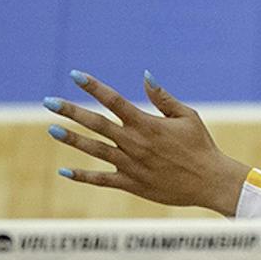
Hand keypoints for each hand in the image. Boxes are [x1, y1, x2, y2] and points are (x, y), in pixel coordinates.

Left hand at [47, 71, 248, 213]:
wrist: (211, 182)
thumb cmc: (202, 147)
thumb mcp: (188, 117)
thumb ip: (163, 98)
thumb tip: (145, 75)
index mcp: (147, 124)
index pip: (114, 100)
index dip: (93, 87)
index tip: (75, 75)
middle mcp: (135, 143)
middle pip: (97, 124)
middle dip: (71, 111)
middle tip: (48, 102)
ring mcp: (131, 164)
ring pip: (95, 149)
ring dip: (73, 139)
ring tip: (52, 129)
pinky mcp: (132, 184)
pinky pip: (102, 179)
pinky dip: (83, 176)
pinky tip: (65, 170)